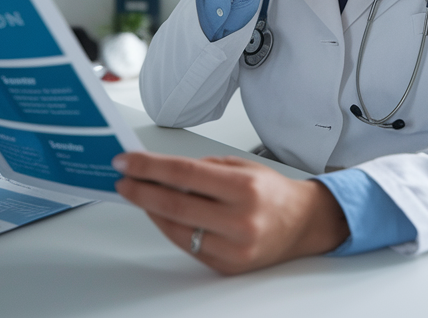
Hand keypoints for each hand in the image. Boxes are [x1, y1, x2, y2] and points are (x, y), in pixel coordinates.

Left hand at [113, 151, 348, 274]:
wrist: (302, 224)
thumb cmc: (271, 192)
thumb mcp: (241, 167)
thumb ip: (201, 169)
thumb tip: (158, 170)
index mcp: (245, 187)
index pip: (184, 173)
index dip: (149, 167)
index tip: (127, 162)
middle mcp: (240, 220)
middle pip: (174, 203)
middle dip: (141, 190)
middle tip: (124, 179)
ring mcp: (233, 248)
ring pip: (176, 228)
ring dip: (150, 209)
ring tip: (138, 194)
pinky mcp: (227, 266)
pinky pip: (186, 245)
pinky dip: (168, 227)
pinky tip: (160, 213)